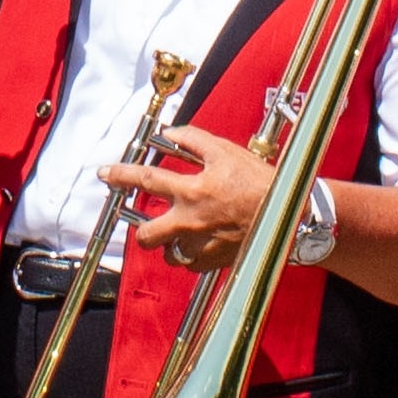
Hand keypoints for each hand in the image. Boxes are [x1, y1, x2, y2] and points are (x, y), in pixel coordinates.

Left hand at [108, 123, 280, 270]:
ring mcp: (201, 246)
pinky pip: (190, 264)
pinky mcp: (214, 262)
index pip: (145, 180)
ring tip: (181, 232)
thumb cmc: (261, 183)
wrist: (291, 216)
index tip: (106, 174)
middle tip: (145, 221)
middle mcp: (190, 222)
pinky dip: (191, 254)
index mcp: (191, 191)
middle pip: (146, 235)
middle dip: (140, 229)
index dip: (121, 175)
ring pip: (168, 253)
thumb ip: (193, 140)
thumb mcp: (226, 152)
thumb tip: (169, 134)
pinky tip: (201, 241)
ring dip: (169, 243)